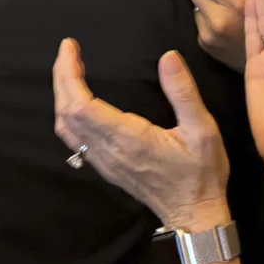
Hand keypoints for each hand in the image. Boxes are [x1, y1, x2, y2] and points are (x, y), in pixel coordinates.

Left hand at [53, 39, 230, 229]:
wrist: (194, 216)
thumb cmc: (201, 173)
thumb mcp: (202, 129)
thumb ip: (183, 92)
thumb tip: (168, 57)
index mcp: (128, 138)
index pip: (81, 104)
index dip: (69, 74)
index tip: (70, 47)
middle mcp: (109, 151)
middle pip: (67, 113)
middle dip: (61, 78)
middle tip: (67, 50)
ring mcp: (104, 162)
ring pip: (66, 128)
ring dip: (61, 96)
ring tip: (68, 70)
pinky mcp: (106, 168)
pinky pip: (73, 139)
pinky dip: (67, 114)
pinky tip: (76, 101)